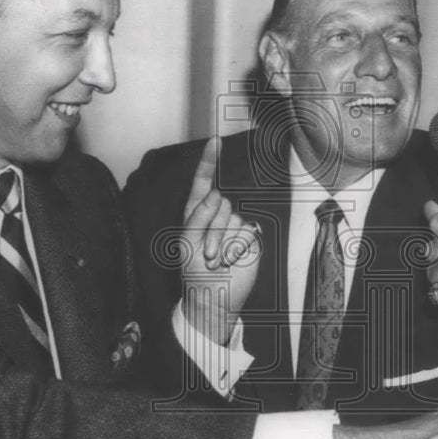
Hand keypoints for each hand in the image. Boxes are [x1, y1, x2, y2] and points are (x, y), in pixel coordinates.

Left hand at [181, 137, 261, 345]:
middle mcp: (217, 216)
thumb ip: (199, 216)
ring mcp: (235, 227)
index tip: (215, 141)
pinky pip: (246, 232)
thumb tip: (217, 194)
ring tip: (215, 260)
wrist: (213, 297)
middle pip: (220, 202)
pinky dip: (235, 248)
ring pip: (233, 218)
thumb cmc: (194, 272)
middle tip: (206, 253)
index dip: (209, 161)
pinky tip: (228, 261)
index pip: (203, 181)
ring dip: (221, 242)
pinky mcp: (249, 238)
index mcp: (197, 212)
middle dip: (211, 228)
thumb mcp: (187, 242)